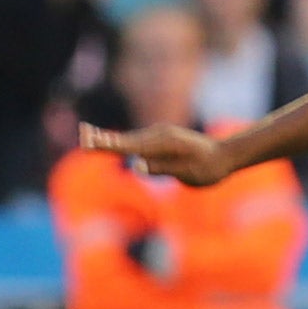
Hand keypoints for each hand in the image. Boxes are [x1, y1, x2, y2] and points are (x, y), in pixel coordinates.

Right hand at [79, 121, 231, 185]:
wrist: (226, 156)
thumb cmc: (208, 169)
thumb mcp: (186, 173)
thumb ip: (161, 169)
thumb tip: (137, 165)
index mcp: (163, 143)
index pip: (130, 146)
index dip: (108, 145)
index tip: (90, 141)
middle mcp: (159, 134)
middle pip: (125, 140)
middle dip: (102, 139)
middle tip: (81, 134)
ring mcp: (160, 135)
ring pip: (131, 140)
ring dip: (110, 139)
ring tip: (88, 136)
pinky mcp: (162, 138)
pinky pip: (139, 142)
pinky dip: (123, 142)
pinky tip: (112, 142)